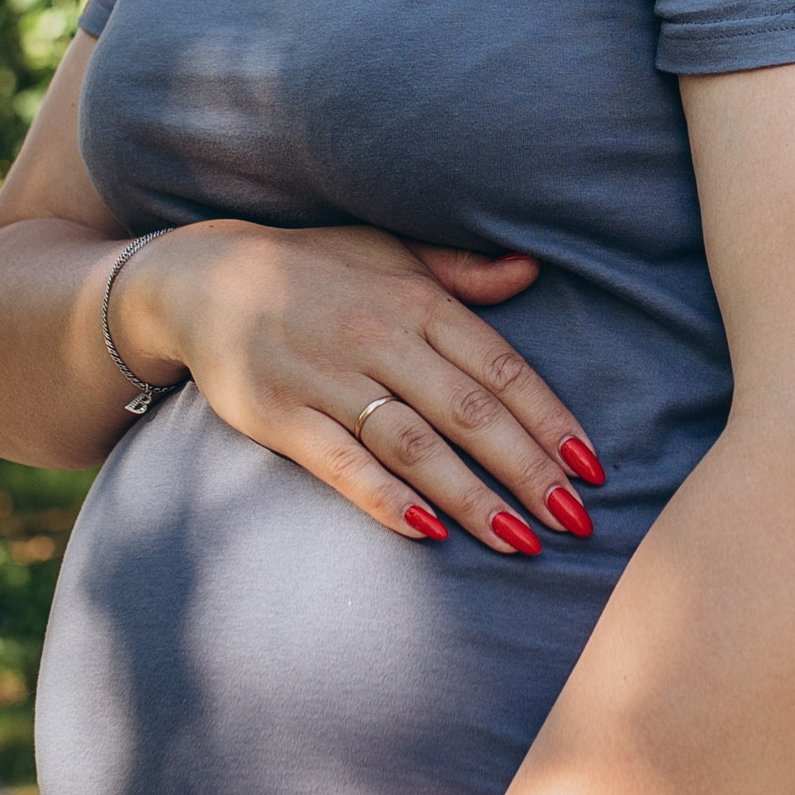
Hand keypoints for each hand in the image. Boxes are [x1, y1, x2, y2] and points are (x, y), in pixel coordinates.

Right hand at [127, 218, 606, 555]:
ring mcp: (326, 378)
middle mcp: (377, 337)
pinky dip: (387, 499)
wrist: (202, 278)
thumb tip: (531, 269)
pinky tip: (430, 533)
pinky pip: (342, 464)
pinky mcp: (279, 416)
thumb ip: (460, 271)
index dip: (549, 418)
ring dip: (472, 497)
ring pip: (415, 445)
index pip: (499, 367)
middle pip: (469, 413)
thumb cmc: (313, 269)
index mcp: (414, 300)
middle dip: (528, 471)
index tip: (592, 467)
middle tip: (577, 521)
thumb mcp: (389, 252)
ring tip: (522, 542)